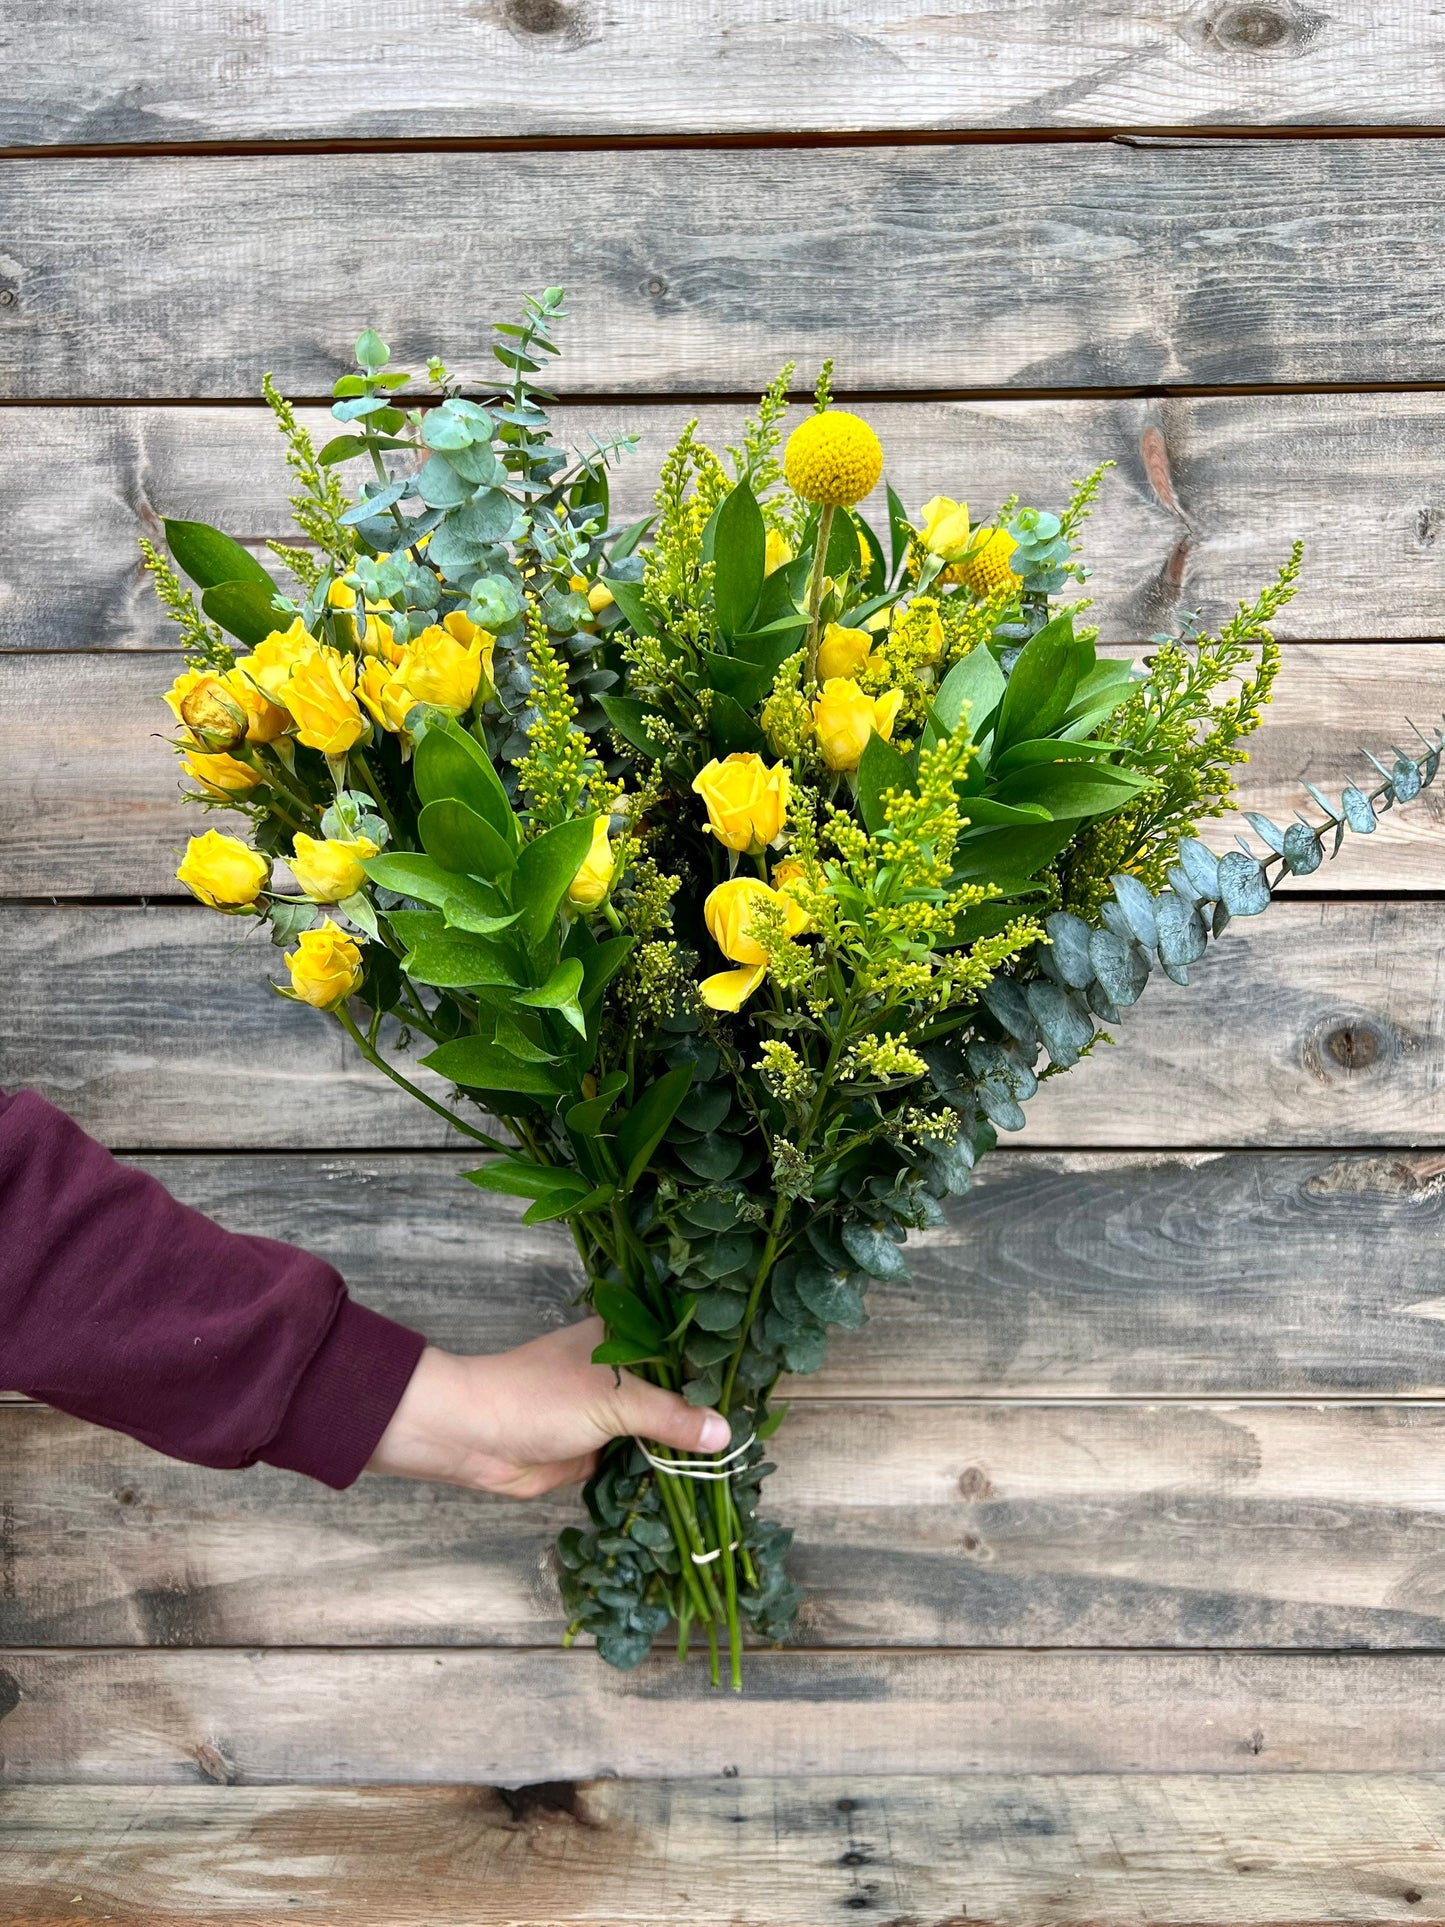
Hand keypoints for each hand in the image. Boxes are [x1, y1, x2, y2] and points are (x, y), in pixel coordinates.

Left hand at [364, 1317, 731, 1497]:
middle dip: (707, 1415)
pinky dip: (662, 1474)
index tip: (759, 1387)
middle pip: (676, 1392)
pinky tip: (700, 1488)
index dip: (718, 1367)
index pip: (684, 1347)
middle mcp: (622, 1371)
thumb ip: (670, 1416)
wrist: (472, 1438)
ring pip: (660, 1430)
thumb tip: (724, 1435)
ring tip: (738, 1466)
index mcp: (625, 1337)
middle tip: (756, 1436)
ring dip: (685, 1450)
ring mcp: (609, 1412)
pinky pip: (641, 1462)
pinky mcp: (598, 1451)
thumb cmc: (538, 1398)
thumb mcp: (613, 1400)